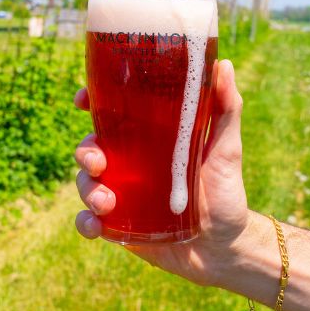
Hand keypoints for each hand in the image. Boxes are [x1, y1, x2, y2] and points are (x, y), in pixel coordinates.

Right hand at [73, 59, 247, 285]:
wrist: (225, 245)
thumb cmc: (226, 191)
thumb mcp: (227, 148)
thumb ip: (227, 110)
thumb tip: (225, 65)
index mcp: (152, 138)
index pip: (114, 113)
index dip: (92, 101)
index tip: (82, 99)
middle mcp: (132, 163)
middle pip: (92, 146)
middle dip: (85, 151)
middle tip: (98, 162)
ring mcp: (123, 194)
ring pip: (86, 183)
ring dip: (87, 189)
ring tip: (106, 202)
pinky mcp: (119, 226)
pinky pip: (89, 221)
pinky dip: (86, 222)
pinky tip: (97, 225)